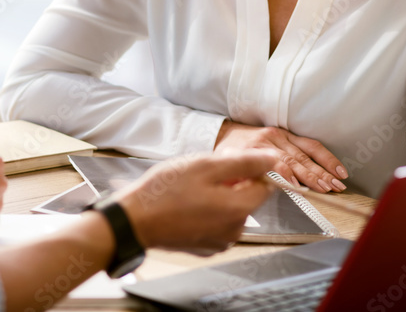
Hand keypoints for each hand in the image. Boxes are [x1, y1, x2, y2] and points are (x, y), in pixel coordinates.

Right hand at [115, 149, 274, 255]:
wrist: (135, 221)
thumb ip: (244, 162)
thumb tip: (271, 159)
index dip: (248, 168)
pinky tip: (186, 204)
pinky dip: (207, 211)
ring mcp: (220, 241)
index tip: (226, 162)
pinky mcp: (206, 247)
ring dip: (217, 196)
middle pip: (247, 198)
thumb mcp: (205, 165)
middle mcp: (235, 230)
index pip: (265, 184)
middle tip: (202, 173)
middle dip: (231, 182)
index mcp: (239, 209)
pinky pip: (217, 223)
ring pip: (231, 210)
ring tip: (190, 188)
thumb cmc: (165, 192)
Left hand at [215, 120, 346, 192]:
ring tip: (338, 181)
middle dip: (314, 175)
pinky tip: (337, 167)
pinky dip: (325, 156)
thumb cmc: (226, 154)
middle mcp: (269, 140)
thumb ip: (240, 181)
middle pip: (295, 159)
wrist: (223, 131)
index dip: (288, 176)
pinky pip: (309, 144)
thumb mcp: (227, 168)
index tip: (298, 188)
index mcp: (253, 149)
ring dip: (324, 168)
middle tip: (329, 188)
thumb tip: (253, 195)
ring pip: (306, 153)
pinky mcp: (287, 134)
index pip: (275, 163)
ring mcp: (280, 136)